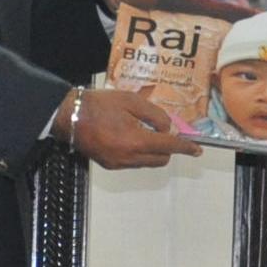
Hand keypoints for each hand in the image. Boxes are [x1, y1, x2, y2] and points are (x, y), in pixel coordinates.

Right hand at [64, 87, 195, 169]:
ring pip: (147, 162)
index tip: (197, 150)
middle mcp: (129, 157)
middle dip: (168, 149)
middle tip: (164, 132)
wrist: (70, 116)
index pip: (169, 146)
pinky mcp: (110, 165)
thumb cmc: (100, 105)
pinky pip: (133, 162)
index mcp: (136, 140)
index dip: (185, 147)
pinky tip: (129, 137)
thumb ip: (154, 115)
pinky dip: (138, 153)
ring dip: (152, 151)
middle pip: (161, 159)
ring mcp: (118, 164)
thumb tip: (167, 128)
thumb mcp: (131, 101)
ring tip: (143, 132)